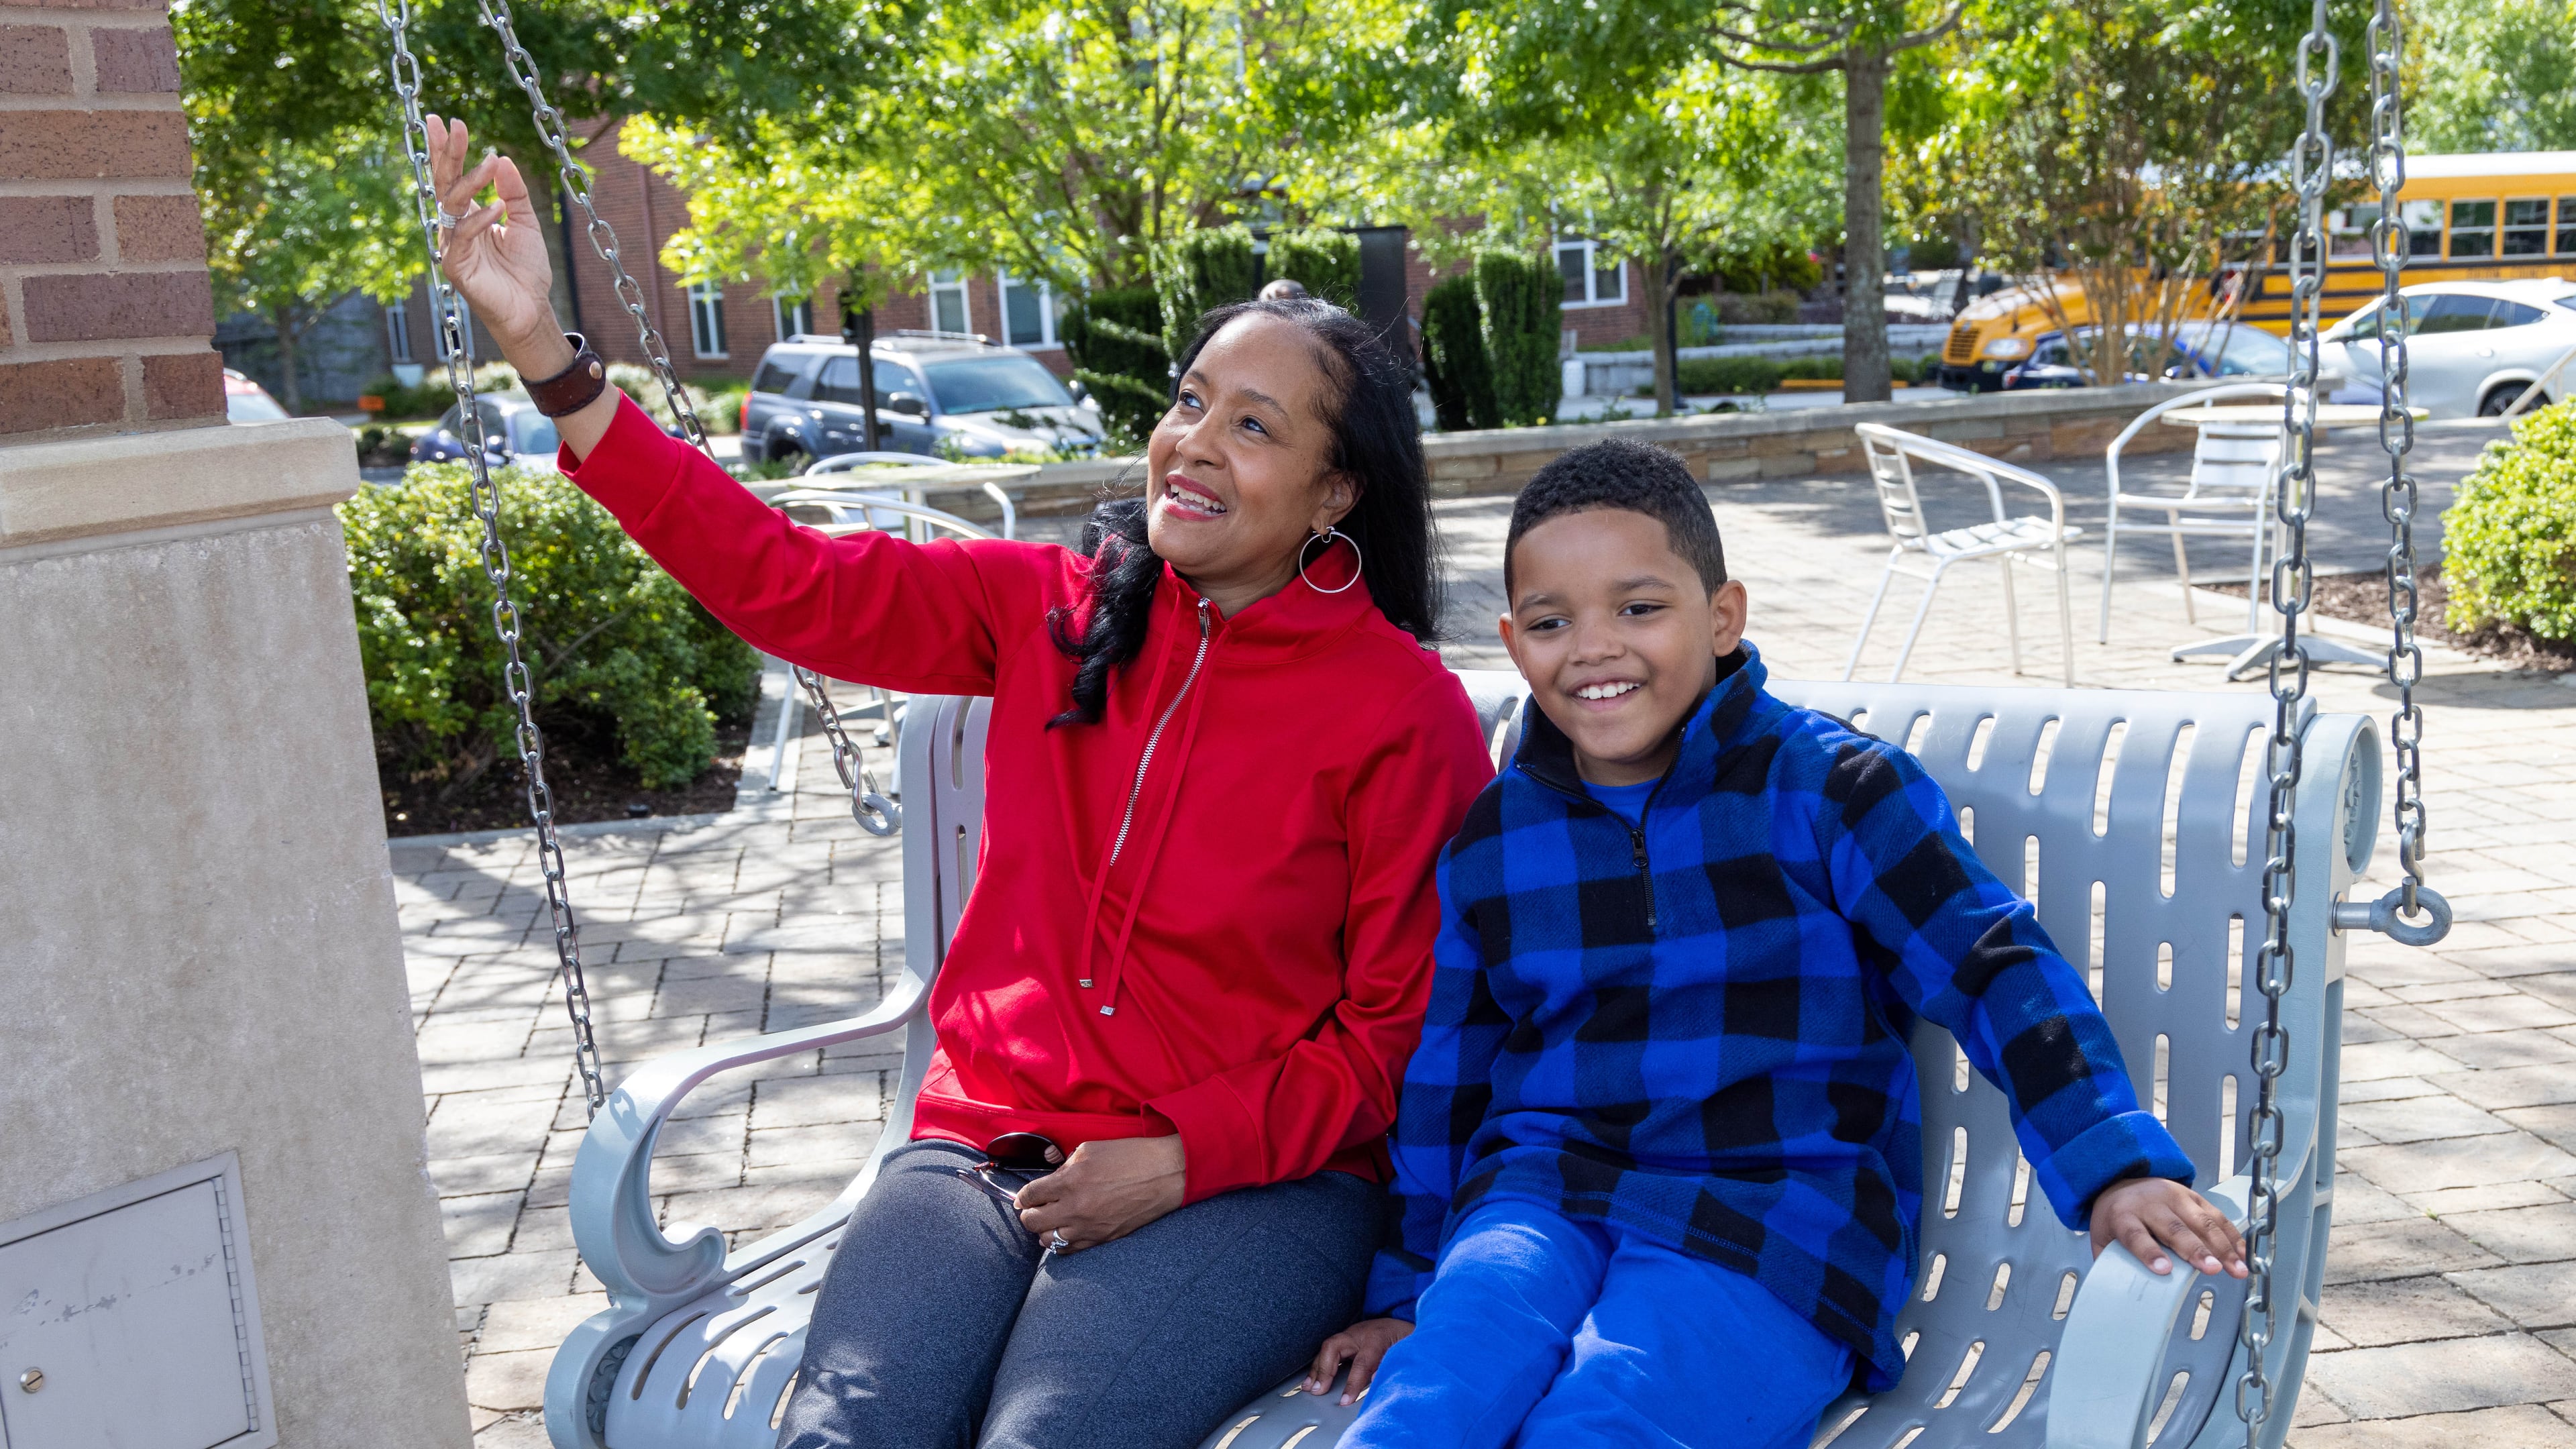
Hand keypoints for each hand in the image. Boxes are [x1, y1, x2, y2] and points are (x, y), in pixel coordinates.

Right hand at [422, 115, 571, 375]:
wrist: (531, 310)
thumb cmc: (525, 271)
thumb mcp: (526, 223)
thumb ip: (515, 193)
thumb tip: (503, 159)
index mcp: (467, 215)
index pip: (453, 176)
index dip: (448, 150)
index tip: (446, 121)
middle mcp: (454, 227)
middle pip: (445, 183)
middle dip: (448, 153)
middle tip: (453, 124)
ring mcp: (452, 246)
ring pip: (452, 204)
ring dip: (471, 181)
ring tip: (490, 162)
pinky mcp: (456, 266)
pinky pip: (463, 236)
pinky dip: (481, 218)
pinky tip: (497, 205)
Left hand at [1014, 1135, 1186, 1253]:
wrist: (1166, 1174)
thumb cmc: (1130, 1156)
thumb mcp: (1090, 1149)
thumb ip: (1065, 1165)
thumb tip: (1051, 1179)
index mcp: (1070, 1180)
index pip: (1030, 1195)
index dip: (1022, 1197)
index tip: (1022, 1198)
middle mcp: (1075, 1208)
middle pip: (1032, 1222)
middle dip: (1028, 1214)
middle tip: (1033, 1208)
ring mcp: (1089, 1227)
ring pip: (1047, 1240)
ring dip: (1044, 1230)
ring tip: (1051, 1221)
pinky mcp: (1103, 1239)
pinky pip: (1070, 1250)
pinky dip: (1062, 1243)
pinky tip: (1065, 1233)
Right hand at [1306, 1317, 1411, 1404]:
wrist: (1403, 1324)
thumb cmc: (1406, 1339)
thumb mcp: (1407, 1351)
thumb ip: (1393, 1365)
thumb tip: (1375, 1380)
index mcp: (1377, 1337)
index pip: (1361, 1362)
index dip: (1352, 1383)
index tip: (1345, 1400)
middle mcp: (1359, 1333)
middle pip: (1334, 1347)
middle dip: (1324, 1369)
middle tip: (1318, 1390)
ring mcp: (1351, 1333)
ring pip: (1327, 1347)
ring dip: (1317, 1368)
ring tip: (1309, 1386)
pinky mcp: (1346, 1338)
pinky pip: (1329, 1350)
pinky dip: (1319, 1365)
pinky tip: (1313, 1378)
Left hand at [2090, 1177, 2248, 1278]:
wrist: (2121, 1180)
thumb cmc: (2116, 1218)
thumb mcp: (2102, 1238)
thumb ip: (2111, 1262)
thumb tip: (2120, 1294)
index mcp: (2123, 1216)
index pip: (2135, 1235)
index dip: (2149, 1252)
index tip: (2163, 1270)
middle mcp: (2150, 1204)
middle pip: (2175, 1228)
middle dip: (2196, 1250)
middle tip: (2213, 1269)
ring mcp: (2174, 1197)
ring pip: (2201, 1221)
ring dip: (2222, 1246)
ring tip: (2237, 1269)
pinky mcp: (2193, 1195)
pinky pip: (2216, 1215)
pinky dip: (2232, 1236)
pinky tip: (2243, 1255)